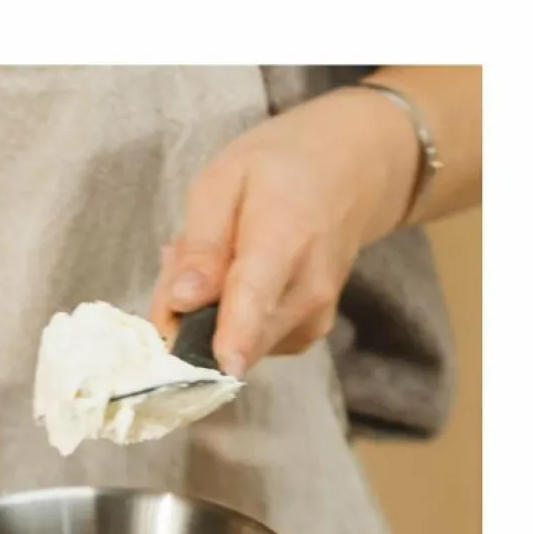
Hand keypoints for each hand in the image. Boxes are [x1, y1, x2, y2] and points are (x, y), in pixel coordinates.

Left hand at [149, 87, 420, 376]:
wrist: (351, 174)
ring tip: (215, 259)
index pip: (256, 299)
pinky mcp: (305, 337)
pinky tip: (234, 279)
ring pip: (232, 344)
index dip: (233, 338)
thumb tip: (182, 302)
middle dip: (187, 314)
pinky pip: (246, 343)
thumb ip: (201, 245)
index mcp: (286, 240)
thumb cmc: (281, 169)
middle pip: (230, 337)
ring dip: (205, 314)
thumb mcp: (223, 181)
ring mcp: (312, 322)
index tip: (222, 364)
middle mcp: (308, 293)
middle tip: (181, 258)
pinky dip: (227, 319)